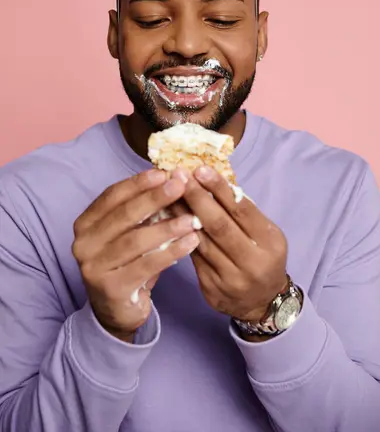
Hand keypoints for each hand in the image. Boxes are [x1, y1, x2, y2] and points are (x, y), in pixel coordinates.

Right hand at [72, 170, 199, 341]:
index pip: (112, 196)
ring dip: (167, 227)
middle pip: (123, 215)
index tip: (164, 173)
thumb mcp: (128, 233)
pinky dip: (172, 252)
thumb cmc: (126, 262)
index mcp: (85, 223)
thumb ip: (142, 210)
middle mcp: (83, 244)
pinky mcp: (111, 289)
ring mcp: (94, 267)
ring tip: (193, 218)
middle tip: (180, 186)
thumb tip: (173, 179)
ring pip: (135, 241)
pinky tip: (191, 242)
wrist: (117, 309)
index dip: (138, 183)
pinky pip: (146, 265)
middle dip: (154, 198)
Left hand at [176, 167, 287, 322]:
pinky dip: (179, 235)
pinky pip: (193, 257)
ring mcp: (230, 279)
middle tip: (179, 175)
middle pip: (219, 225)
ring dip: (182, 214)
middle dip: (197, 197)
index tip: (201, 169)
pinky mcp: (211, 290)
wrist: (263, 303)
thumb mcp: (265, 233)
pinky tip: (168, 219)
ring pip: (201, 241)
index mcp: (270, 243)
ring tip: (168, 193)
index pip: (242, 210)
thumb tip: (214, 181)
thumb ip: (244, 213)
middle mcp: (252, 262)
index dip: (220, 188)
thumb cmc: (263, 257)